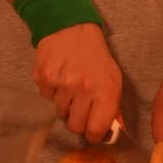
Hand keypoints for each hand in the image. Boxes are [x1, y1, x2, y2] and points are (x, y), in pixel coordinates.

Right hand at [31, 23, 121, 142]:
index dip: (93, 134)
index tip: (92, 130)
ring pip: (59, 114)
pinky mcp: (44, 78)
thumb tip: (118, 132)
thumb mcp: (112, 79)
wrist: (71, 28)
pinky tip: (58, 80)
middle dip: (77, 120)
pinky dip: (51, 95)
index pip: (96, 130)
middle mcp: (83, 89)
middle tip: (79, 106)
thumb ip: (114, 107)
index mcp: (105, 91)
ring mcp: (62, 84)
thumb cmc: (95, 56)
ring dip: (64, 106)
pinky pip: (46, 100)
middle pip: (75, 126)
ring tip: (69, 88)